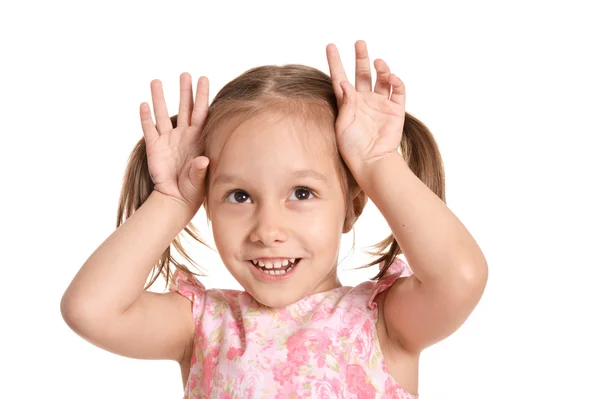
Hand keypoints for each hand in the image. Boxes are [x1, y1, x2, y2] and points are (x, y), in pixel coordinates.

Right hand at [140, 73, 209, 210]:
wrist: (176, 199)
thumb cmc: (193, 190)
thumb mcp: (199, 180)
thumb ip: (200, 169)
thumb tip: (203, 161)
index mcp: (198, 139)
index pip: (201, 113)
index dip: (202, 96)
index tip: (203, 78)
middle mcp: (183, 135)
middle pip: (184, 108)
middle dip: (184, 91)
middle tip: (185, 74)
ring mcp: (168, 140)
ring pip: (163, 114)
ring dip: (160, 98)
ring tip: (156, 81)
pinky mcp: (154, 147)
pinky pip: (149, 128)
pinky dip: (145, 117)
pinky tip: (143, 104)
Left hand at [326, 41, 405, 170]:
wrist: (372, 162)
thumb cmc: (353, 148)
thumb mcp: (343, 125)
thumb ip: (345, 104)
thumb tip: (344, 83)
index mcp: (348, 103)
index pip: (340, 78)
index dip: (335, 62)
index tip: (331, 46)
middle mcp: (365, 101)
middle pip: (362, 74)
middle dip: (361, 58)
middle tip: (360, 43)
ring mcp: (380, 104)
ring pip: (381, 79)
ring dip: (381, 68)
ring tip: (378, 63)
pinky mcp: (395, 110)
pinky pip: (398, 91)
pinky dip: (396, 81)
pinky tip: (391, 77)